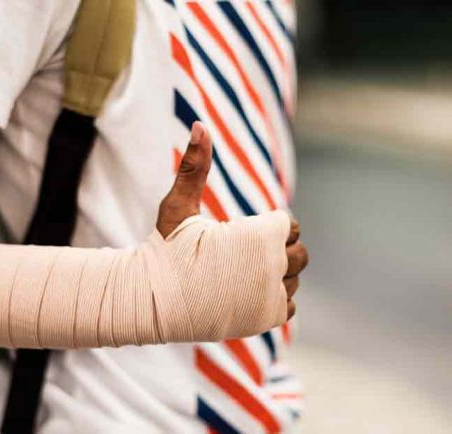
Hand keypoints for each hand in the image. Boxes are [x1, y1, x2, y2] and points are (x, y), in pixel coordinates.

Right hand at [156, 121, 308, 320]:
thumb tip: (200, 124)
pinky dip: (272, 299)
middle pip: (300, 253)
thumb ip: (195, 167)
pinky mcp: (266, 319)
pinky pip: (287, 305)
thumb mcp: (179, 206)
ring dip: (275, 275)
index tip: (240, 234)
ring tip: (239, 274)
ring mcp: (272, 296)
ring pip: (294, 280)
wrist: (151, 301)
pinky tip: (243, 293)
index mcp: (261, 237)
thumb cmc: (164, 250)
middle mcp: (274, 267)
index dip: (265, 227)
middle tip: (242, 254)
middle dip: (277, 250)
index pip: (288, 226)